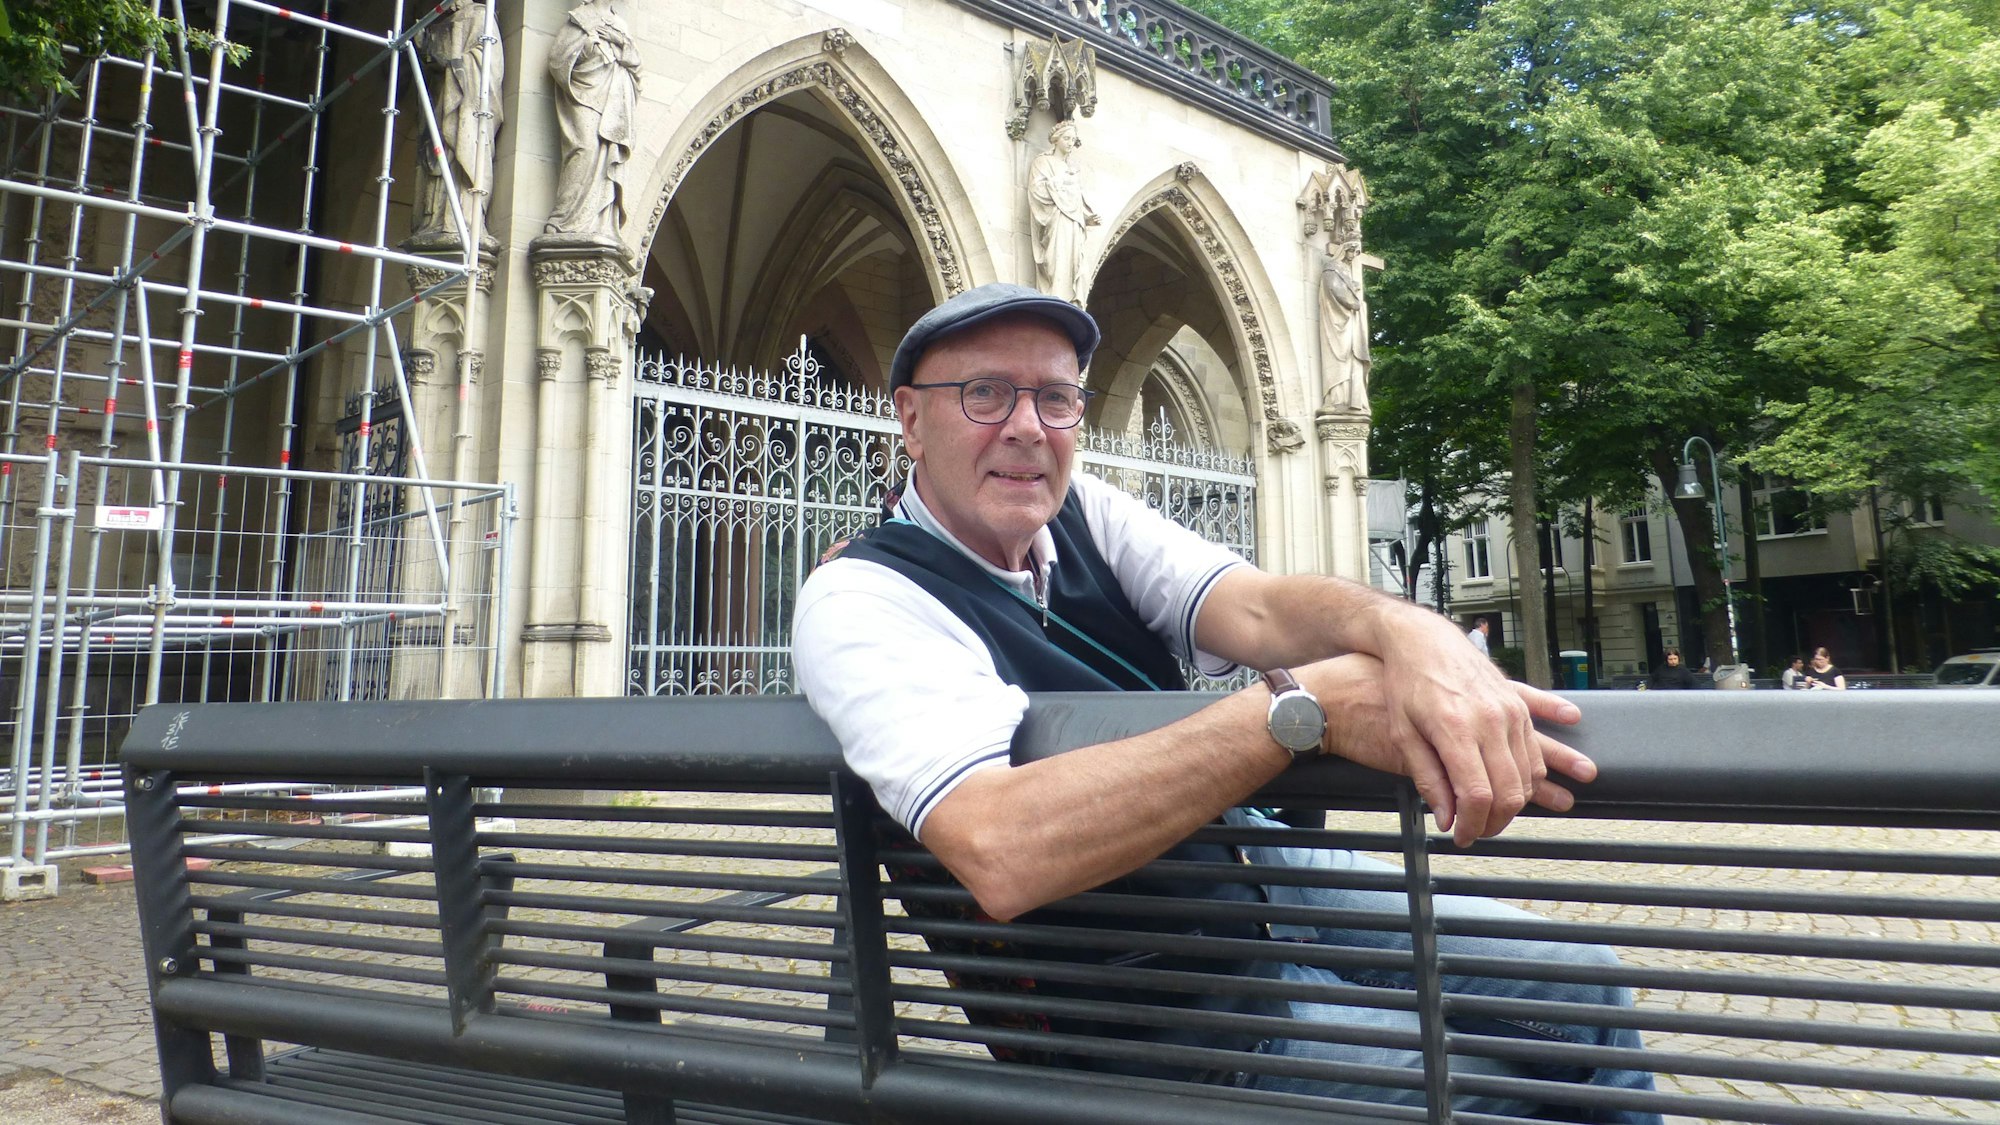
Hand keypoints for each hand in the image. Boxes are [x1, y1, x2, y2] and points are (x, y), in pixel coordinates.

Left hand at [1312, 611, 1592, 845]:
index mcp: (1457, 730)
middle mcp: (1490, 721)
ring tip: (1499, 815)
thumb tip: (1448, 819)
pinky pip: (1538, 745)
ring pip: (1530, 772)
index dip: (1472, 824)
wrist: (1423, 640)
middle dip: (1496, 820)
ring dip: (1520, 801)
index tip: (1462, 836)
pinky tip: (1551, 781)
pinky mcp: (1518, 703)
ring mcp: (1509, 711)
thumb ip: (1428, 779)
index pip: (1477, 795)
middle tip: (1479, 830)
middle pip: (1510, 790)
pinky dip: (1541, 769)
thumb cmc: (1406, 686)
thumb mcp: (1405, 735)